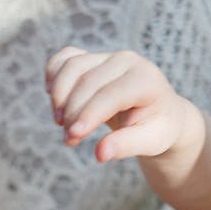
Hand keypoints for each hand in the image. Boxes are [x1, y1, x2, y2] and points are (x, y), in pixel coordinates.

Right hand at [46, 45, 190, 161]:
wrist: (159, 112)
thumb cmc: (156, 128)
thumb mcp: (151, 142)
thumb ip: (126, 146)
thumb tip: (99, 154)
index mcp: (146, 80)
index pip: (111, 94)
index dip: (89, 114)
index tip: (73, 136)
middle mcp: (127, 61)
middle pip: (88, 81)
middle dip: (73, 112)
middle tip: (69, 139)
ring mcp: (108, 56)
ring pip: (72, 66)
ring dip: (59, 96)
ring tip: (61, 123)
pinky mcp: (93, 57)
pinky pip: (65, 58)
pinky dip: (53, 73)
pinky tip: (51, 96)